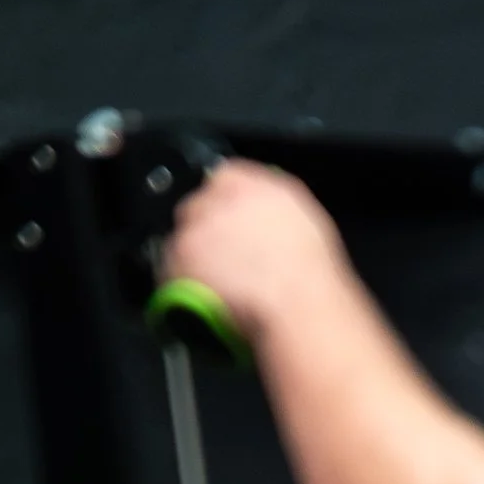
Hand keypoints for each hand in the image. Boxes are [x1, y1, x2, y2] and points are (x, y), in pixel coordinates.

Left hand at [158, 159, 349, 350]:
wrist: (297, 306)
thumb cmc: (314, 278)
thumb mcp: (309, 229)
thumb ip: (279, 214)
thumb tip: (268, 223)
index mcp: (259, 185)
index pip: (227, 178)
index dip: (227, 205)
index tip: (230, 225)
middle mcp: (224, 197)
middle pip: (199, 206)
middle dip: (206, 232)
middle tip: (224, 261)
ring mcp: (198, 225)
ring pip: (182, 238)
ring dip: (193, 260)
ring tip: (217, 287)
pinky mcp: (180, 254)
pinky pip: (169, 268)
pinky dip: (181, 284)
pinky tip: (205, 298)